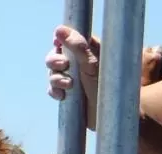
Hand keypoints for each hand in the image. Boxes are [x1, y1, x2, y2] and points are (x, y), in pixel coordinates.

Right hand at [46, 26, 161, 130]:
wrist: (109, 115)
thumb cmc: (107, 87)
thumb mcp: (91, 63)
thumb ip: (76, 45)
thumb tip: (59, 30)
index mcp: (88, 50)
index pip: (67, 39)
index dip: (59, 41)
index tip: (58, 45)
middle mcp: (79, 63)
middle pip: (55, 55)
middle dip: (55, 61)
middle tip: (63, 65)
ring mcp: (72, 78)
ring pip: (52, 73)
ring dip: (56, 78)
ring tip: (69, 85)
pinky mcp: (67, 93)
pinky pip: (52, 89)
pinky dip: (54, 91)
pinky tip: (63, 96)